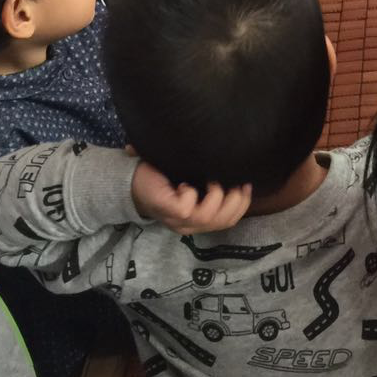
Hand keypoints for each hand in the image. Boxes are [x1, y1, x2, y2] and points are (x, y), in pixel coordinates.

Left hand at [131, 158, 251, 234]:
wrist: (130, 182)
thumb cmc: (161, 177)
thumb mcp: (189, 178)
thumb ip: (205, 173)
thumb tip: (231, 151)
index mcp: (197, 220)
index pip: (228, 221)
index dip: (242, 205)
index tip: (246, 185)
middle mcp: (189, 224)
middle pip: (223, 221)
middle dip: (236, 202)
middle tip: (235, 182)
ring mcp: (178, 220)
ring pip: (209, 218)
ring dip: (217, 197)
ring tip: (212, 181)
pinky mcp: (168, 211)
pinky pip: (188, 208)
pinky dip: (192, 195)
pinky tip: (185, 185)